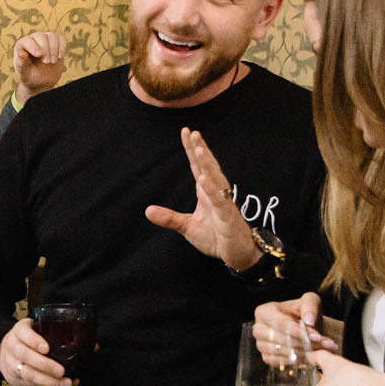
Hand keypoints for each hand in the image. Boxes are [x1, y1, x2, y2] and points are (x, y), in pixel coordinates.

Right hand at [0, 318, 70, 385]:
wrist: (4, 352)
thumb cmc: (25, 340)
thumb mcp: (35, 330)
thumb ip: (53, 334)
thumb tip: (86, 345)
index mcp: (19, 331)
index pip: (23, 333)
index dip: (34, 341)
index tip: (46, 348)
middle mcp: (13, 346)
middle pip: (25, 355)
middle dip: (45, 365)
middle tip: (60, 370)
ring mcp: (12, 363)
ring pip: (27, 373)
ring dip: (47, 380)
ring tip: (63, 382)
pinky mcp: (14, 377)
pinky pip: (30, 383)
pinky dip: (46, 385)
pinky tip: (58, 385)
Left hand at [13, 32, 66, 100]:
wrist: (40, 82)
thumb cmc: (28, 76)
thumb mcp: (23, 72)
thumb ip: (21, 63)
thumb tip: (21, 53)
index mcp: (22, 45)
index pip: (27, 40)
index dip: (33, 46)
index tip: (39, 55)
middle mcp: (33, 40)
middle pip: (41, 36)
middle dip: (45, 49)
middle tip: (46, 62)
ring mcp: (45, 40)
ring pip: (52, 36)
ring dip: (54, 49)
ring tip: (53, 62)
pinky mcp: (56, 44)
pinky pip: (61, 38)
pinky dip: (62, 46)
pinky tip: (60, 56)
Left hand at [143, 128, 258, 270]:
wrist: (237, 254)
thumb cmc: (217, 237)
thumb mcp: (188, 227)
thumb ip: (169, 218)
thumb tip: (147, 210)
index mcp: (207, 192)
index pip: (198, 167)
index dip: (192, 149)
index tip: (186, 131)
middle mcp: (217, 194)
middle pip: (208, 167)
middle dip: (201, 149)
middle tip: (193, 132)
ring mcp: (224, 204)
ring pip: (216, 180)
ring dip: (207, 164)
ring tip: (199, 148)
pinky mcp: (229, 218)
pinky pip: (220, 202)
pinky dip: (212, 191)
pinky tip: (204, 180)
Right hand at [252, 294, 338, 362]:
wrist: (308, 329)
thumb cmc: (307, 313)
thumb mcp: (311, 301)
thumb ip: (310, 305)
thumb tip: (308, 321)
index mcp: (264, 311)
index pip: (280, 323)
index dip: (298, 331)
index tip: (316, 337)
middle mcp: (258, 328)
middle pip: (277, 339)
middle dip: (300, 343)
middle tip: (319, 345)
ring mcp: (260, 344)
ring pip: (278, 351)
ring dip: (299, 353)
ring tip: (317, 351)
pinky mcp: (266, 357)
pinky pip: (278, 362)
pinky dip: (294, 361)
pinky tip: (308, 357)